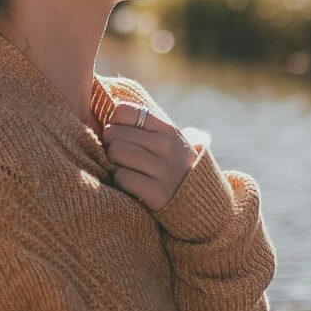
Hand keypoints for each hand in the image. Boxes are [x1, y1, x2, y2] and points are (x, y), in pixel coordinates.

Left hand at [100, 91, 200, 211]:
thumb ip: (145, 126)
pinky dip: (121, 181)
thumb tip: (112, 106)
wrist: (200, 203)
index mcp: (168, 130)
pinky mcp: (157, 193)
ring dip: (114, 163)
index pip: (124, 111)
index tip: (118, 133)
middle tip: (119, 155)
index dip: (113, 122)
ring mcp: (164, 170)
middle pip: (114, 133)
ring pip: (116, 153)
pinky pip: (122, 177)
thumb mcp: (169, 142)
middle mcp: (168, 147)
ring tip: (125, 168)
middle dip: (110, 145)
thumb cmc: (174, 168)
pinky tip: (132, 183)